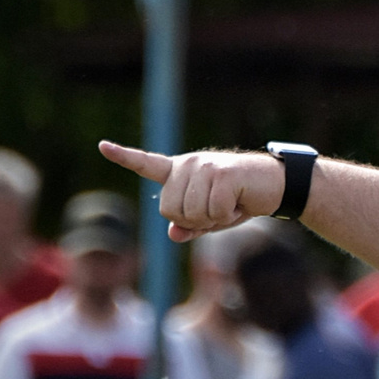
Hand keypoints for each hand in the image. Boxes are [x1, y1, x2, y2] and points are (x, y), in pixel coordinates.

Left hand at [98, 141, 285, 241]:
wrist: (275, 186)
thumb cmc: (239, 201)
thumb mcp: (210, 219)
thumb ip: (189, 227)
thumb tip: (174, 233)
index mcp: (180, 172)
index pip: (147, 164)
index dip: (124, 157)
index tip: (103, 146)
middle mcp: (188, 165)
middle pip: (170, 209)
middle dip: (194, 221)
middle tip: (218, 210)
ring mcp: (204, 166)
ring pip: (191, 212)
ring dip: (213, 219)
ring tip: (230, 205)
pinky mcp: (222, 173)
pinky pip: (214, 210)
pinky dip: (228, 216)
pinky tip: (239, 203)